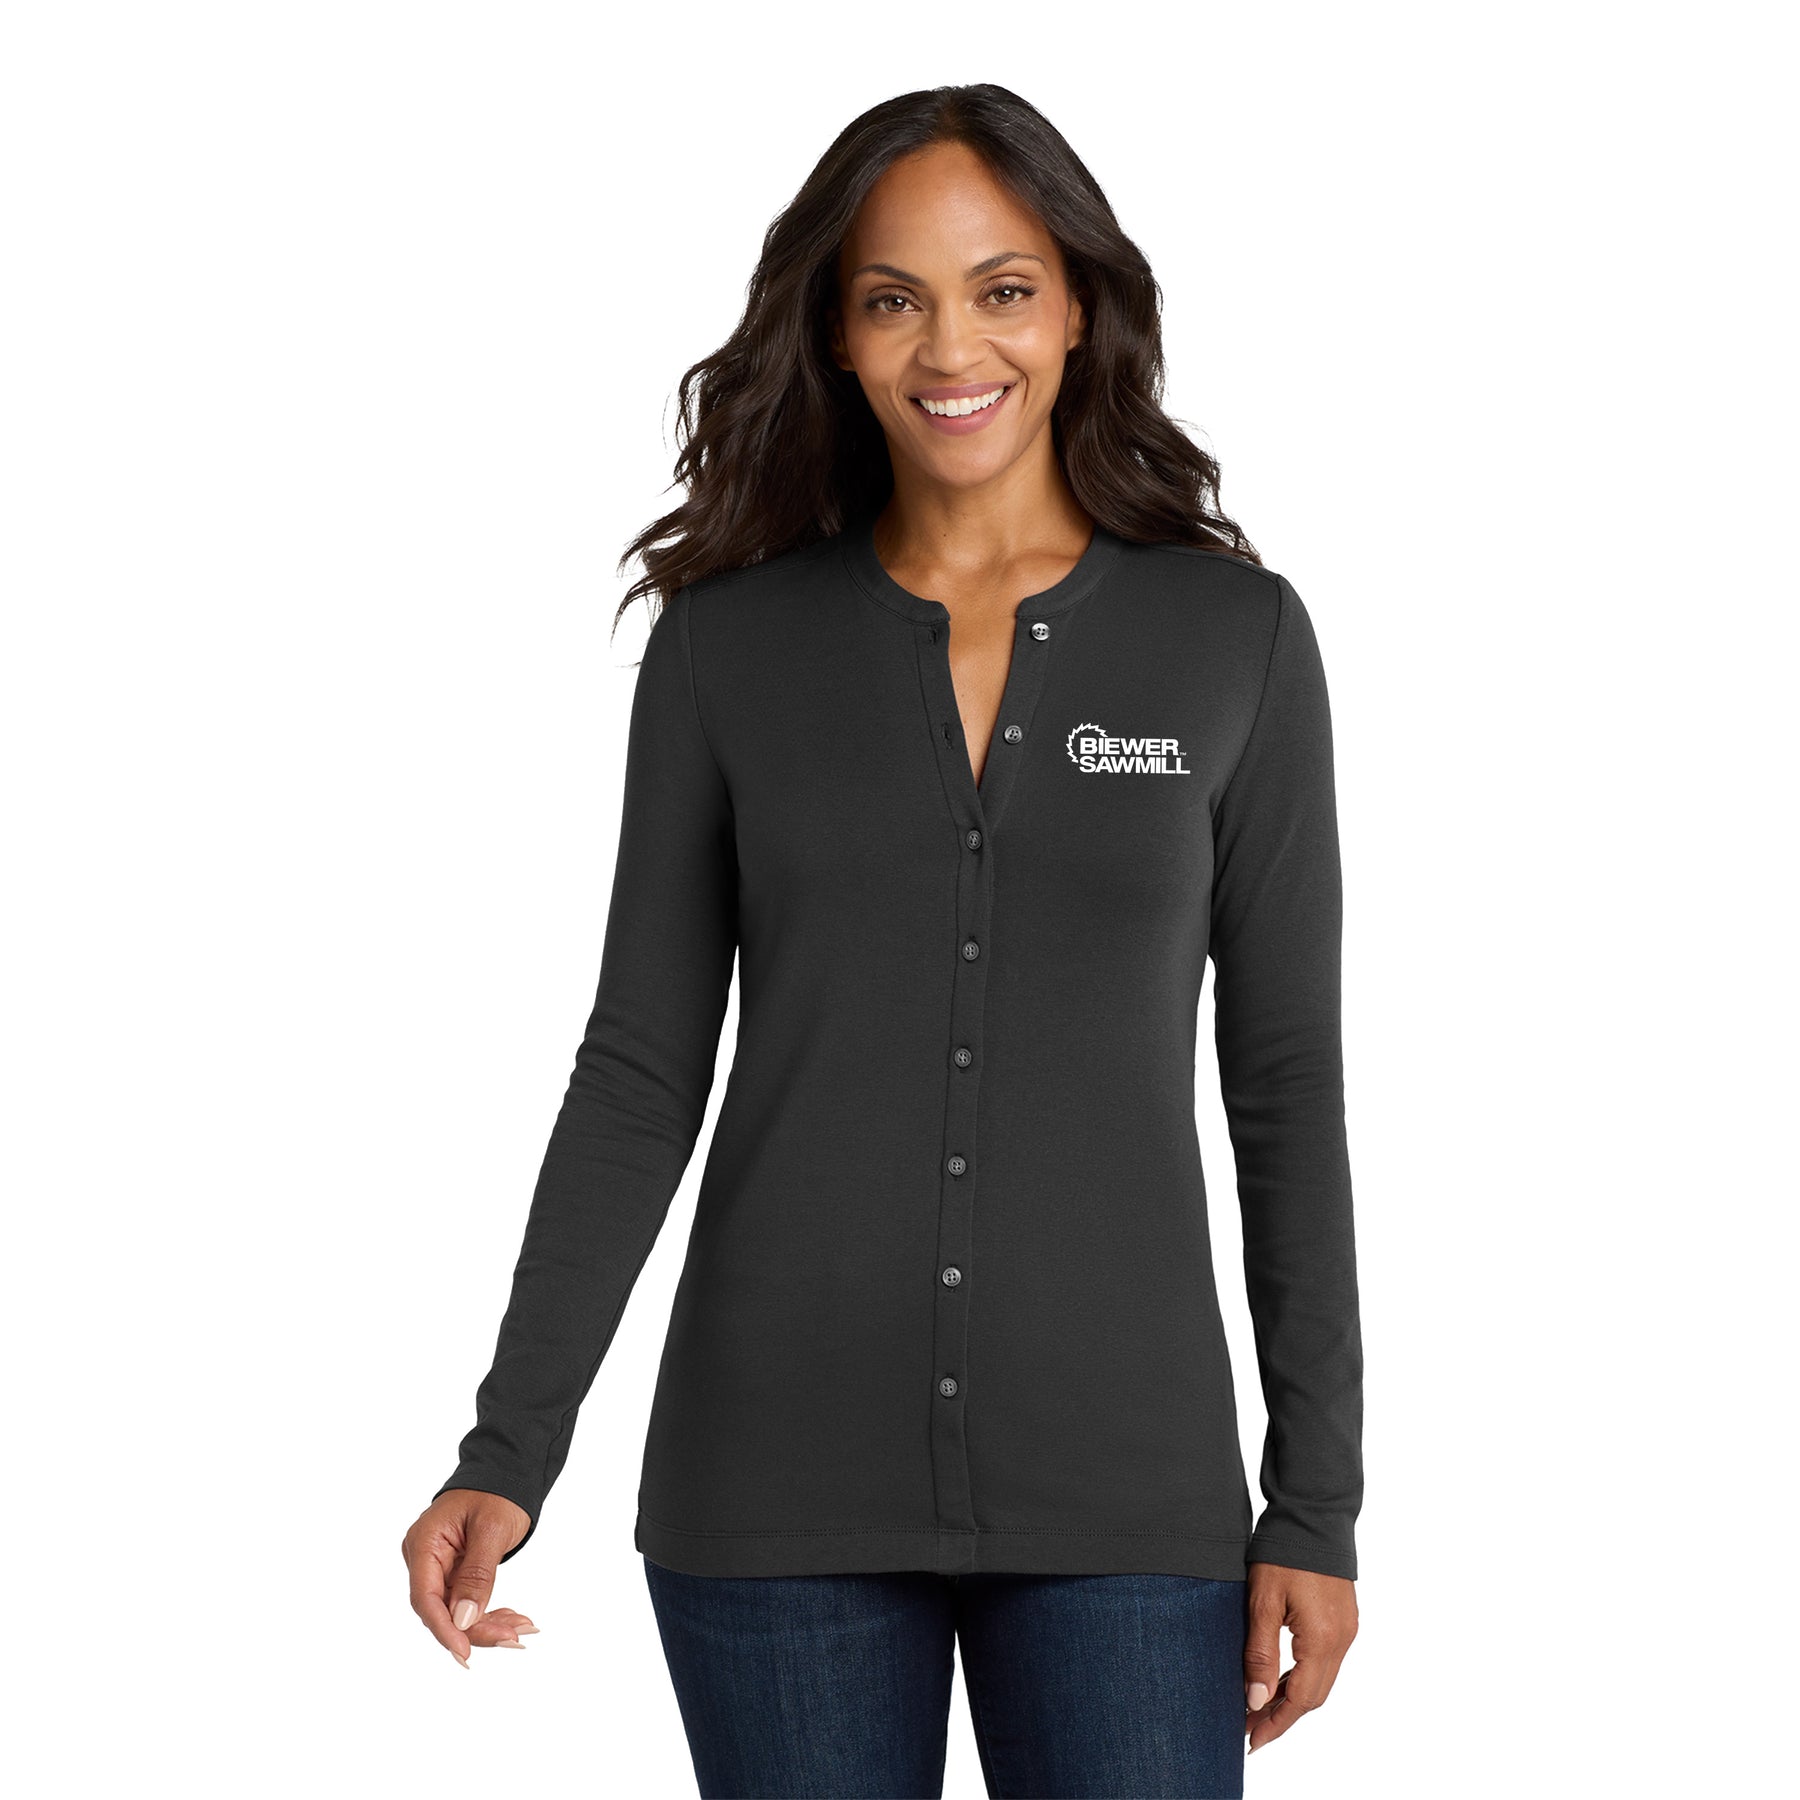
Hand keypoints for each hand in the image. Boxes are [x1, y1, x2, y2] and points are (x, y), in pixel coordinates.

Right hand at [402, 1488, 536, 1667]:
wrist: (505, 1472)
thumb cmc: (497, 1492)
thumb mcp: (492, 1529)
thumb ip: (477, 1574)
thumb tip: (462, 1620)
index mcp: (424, 1542)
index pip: (425, 1597)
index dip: (444, 1629)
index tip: (466, 1653)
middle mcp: (424, 1557)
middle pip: (441, 1609)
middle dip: (476, 1628)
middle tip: (514, 1639)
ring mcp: (437, 1566)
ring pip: (456, 1610)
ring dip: (488, 1623)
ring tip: (523, 1628)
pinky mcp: (452, 1572)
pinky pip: (466, 1601)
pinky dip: (489, 1612)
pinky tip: (513, 1619)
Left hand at [1243, 1561, 1357, 1752]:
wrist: (1313, 1514)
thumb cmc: (1283, 1553)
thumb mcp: (1262, 1602)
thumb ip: (1260, 1653)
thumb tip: (1256, 1701)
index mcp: (1322, 1639)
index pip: (1300, 1700)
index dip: (1276, 1724)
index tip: (1252, 1741)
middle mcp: (1342, 1640)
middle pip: (1314, 1696)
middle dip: (1282, 1716)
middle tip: (1250, 1727)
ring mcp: (1347, 1630)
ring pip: (1321, 1680)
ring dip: (1293, 1698)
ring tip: (1260, 1708)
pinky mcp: (1344, 1619)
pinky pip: (1326, 1661)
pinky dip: (1303, 1677)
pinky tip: (1281, 1679)